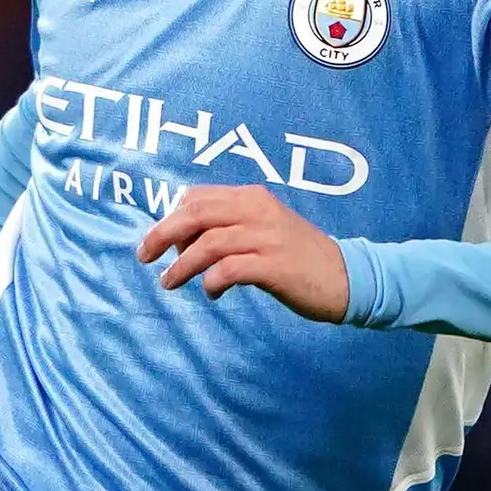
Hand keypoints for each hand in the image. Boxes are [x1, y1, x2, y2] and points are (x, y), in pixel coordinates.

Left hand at [137, 183, 353, 321]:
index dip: (172, 218)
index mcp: (252, 198)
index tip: (161, 243)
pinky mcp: (275, 265)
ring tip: (169, 283)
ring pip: (208, 243)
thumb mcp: (263, 232)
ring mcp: (267, 237)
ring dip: (182, 266)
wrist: (346, 277)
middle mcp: (258, 211)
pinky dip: (212, 281)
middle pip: (195, 214)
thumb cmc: (297, 258)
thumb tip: (183, 243)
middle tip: (144, 256)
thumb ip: (229, 229)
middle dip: (162, 235)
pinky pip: (229, 269)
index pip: (198, 198)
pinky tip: (213, 293)